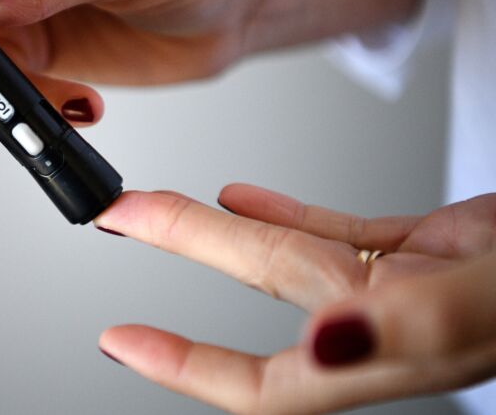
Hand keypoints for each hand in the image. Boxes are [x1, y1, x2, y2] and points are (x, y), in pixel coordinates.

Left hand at [94, 185, 495, 413]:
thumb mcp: (488, 303)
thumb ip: (412, 330)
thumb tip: (326, 348)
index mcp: (385, 356)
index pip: (261, 383)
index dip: (185, 367)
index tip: (120, 339)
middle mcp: (379, 327)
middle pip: (260, 283)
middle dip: (182, 246)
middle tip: (120, 216)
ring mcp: (397, 286)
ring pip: (288, 253)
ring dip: (221, 227)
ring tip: (162, 205)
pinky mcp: (419, 249)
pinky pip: (334, 230)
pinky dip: (285, 212)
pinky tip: (243, 195)